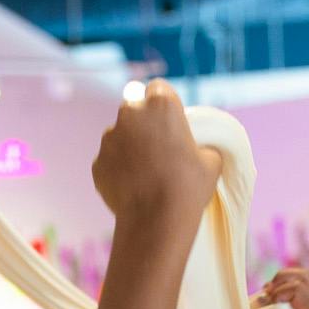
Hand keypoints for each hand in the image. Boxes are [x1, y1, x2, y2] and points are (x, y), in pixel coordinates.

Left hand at [92, 81, 221, 228]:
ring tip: (145, 172)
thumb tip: (196, 148)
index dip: (163, 102)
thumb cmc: (189, 187)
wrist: (155, 220)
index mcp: (161, 105)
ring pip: (118, 134)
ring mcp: (109, 138)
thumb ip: (200, 144)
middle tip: (157, 145)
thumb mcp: (211, 160)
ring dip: (128, 145)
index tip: (169, 119)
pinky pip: (109, 160)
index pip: (158, 88)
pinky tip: (133, 186)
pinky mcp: (97, 162)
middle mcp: (130, 114)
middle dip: (142, 121)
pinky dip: (118, 168)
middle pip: (133, 107)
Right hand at [254, 266, 308, 308]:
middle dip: (281, 280)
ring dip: (286, 280)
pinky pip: (306, 286)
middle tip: (267, 293)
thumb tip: (262, 300)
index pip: (297, 287)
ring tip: (272, 292)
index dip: (278, 292)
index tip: (267, 303)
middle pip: (302, 276)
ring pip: (305, 278)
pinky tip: (280, 296)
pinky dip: (290, 286)